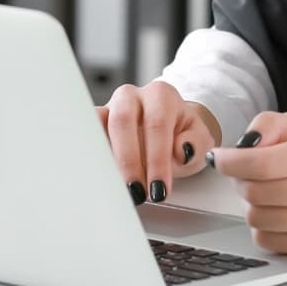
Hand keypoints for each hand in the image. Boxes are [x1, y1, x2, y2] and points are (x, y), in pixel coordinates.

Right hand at [96, 81, 220, 206]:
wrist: (169, 129)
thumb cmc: (183, 136)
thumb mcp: (200, 140)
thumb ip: (197, 143)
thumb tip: (182, 150)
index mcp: (160, 95)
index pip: (156, 125)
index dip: (157, 160)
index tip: (159, 190)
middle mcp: (132, 96)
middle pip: (123, 121)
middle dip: (128, 161)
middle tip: (136, 192)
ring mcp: (110, 107)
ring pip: (98, 125)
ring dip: (105, 159)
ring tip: (116, 189)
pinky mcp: (95, 121)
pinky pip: (86, 133)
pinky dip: (89, 155)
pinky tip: (98, 178)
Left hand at [207, 111, 286, 254]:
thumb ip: (267, 124)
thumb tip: (243, 145)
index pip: (261, 163)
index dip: (230, 161)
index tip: (218, 158)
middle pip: (254, 191)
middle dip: (239, 180)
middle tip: (245, 172)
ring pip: (255, 217)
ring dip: (250, 202)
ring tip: (265, 190)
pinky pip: (264, 239)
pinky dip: (260, 224)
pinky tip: (274, 210)